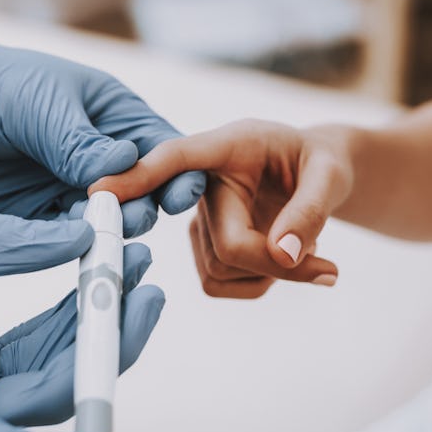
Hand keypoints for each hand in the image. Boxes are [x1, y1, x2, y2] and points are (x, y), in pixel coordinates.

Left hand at [0, 10, 204, 236]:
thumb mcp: (33, 103)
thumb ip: (77, 140)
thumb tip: (129, 164)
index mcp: (109, 113)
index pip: (161, 145)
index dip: (176, 171)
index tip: (178, 193)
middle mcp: (96, 153)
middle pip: (142, 189)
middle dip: (144, 205)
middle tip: (131, 218)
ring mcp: (66, 186)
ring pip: (107, 219)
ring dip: (111, 230)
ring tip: (106, 236)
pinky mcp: (35, 215)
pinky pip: (67, 238)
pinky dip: (76, 247)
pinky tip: (77, 252)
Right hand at [0, 205, 163, 431]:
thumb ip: (8, 246)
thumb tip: (85, 241)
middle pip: (47, 400)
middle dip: (105, 349)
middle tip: (147, 291)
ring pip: (47, 374)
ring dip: (92, 328)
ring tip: (132, 272)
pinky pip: (30, 353)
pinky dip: (63, 321)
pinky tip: (93, 280)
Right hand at [93, 119, 351, 297]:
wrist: (317, 176)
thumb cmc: (321, 163)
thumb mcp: (331, 174)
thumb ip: (310, 209)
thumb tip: (284, 254)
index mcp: (227, 147)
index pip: (176, 160)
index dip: (139, 176)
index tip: (100, 190)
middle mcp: (203, 183)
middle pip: (227, 246)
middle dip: (279, 265)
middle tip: (330, 272)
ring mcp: (199, 219)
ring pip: (224, 271)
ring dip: (275, 274)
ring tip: (309, 250)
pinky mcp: (204, 249)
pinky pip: (221, 285)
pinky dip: (259, 284)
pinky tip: (280, 259)